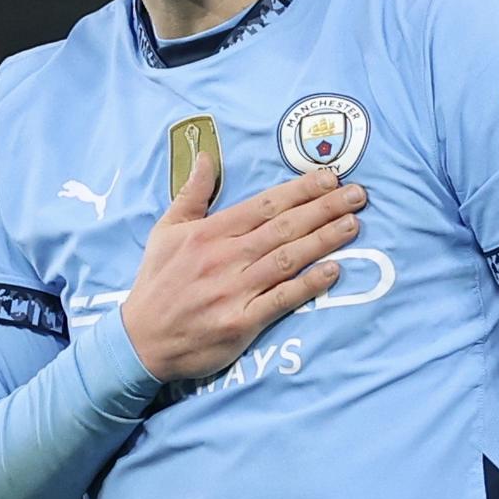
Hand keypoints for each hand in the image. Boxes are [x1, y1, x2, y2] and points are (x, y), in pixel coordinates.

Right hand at [120, 153, 367, 381]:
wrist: (140, 340)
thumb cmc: (156, 283)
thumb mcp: (166, 231)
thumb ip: (192, 194)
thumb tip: (205, 157)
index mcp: (209, 233)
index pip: (264, 205)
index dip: (300, 190)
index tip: (329, 177)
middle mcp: (224, 257)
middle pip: (283, 227)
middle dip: (324, 208)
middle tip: (358, 195)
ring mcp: (234, 290)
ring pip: (287, 258)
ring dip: (324, 240)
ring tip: (353, 225)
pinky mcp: (241, 322)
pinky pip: (282, 299)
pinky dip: (309, 284)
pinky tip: (334, 270)